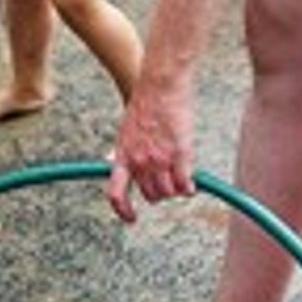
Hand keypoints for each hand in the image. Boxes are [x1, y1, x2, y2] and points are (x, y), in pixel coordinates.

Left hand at [105, 77, 193, 222]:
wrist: (160, 84)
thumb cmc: (145, 101)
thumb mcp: (125, 128)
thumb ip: (122, 150)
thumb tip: (110, 163)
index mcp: (122, 154)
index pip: (116, 193)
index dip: (123, 210)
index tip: (131, 217)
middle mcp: (139, 161)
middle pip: (150, 194)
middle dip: (158, 192)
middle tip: (166, 181)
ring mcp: (159, 159)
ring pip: (168, 192)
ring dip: (175, 190)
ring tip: (180, 179)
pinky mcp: (179, 154)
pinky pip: (184, 185)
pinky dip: (188, 188)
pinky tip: (191, 184)